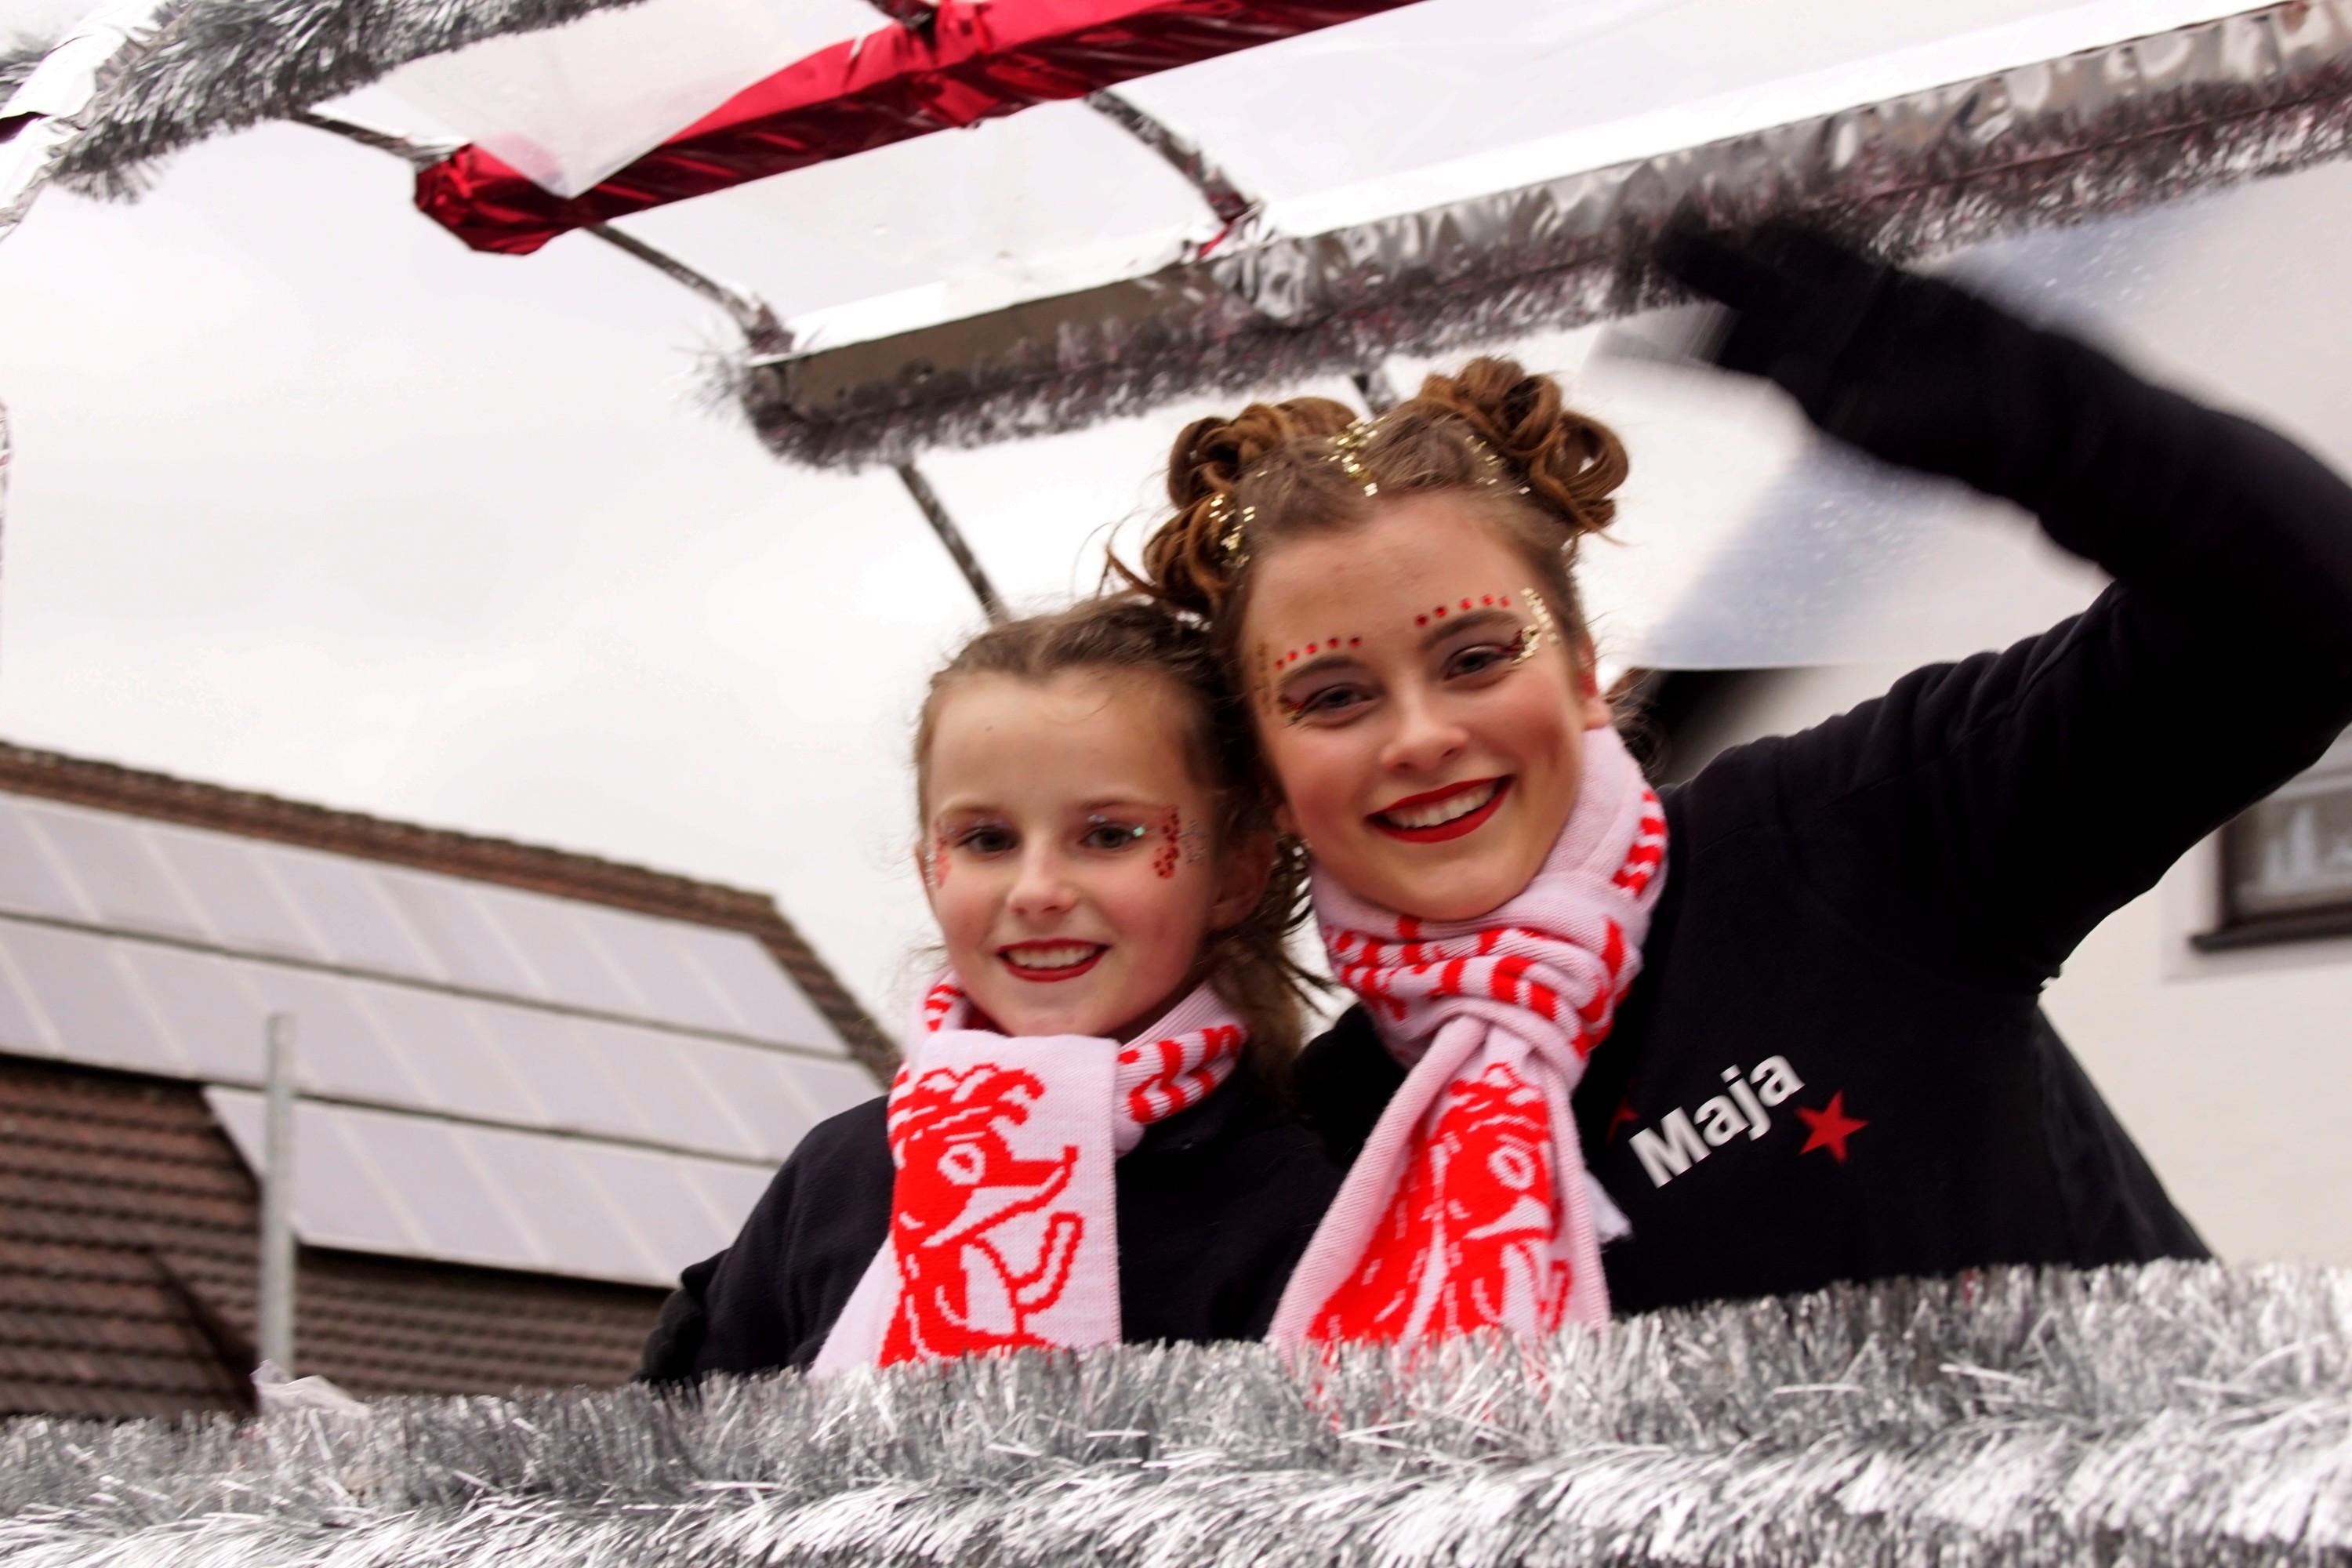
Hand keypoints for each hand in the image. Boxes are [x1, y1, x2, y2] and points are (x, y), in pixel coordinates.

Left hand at [1658, 221, 2061, 496]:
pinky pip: (1833, 254)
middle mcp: (1814, 351)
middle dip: (1688, 275)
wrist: (2027, 414)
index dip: (1664, 356)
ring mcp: (1848, 316)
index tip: (1612, 346)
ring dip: (1731, 244)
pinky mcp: (1888, 289)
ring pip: (1776, 271)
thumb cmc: (1960, 443)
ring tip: (1682, 214)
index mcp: (1798, 394)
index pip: (1714, 371)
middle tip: (1636, 243)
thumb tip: (1785, 381)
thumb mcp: (1894, 434)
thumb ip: (1838, 408)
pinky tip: (1765, 214)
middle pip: (1733, 305)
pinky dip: (1801, 233)